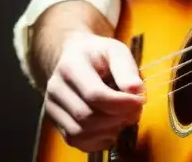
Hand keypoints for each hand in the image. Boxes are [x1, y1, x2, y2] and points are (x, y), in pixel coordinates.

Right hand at [43, 29, 145, 151]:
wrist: (75, 57)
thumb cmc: (99, 54)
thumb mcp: (116, 51)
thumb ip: (126, 69)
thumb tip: (136, 91)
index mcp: (71, 65)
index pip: (94, 94)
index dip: (121, 104)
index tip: (139, 101)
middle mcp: (56, 88)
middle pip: (86, 117)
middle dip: (116, 118)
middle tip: (134, 111)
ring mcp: (52, 107)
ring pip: (80, 133)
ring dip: (108, 131)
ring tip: (122, 118)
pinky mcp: (56, 122)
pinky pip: (76, 141)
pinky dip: (98, 140)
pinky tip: (110, 127)